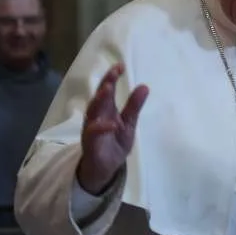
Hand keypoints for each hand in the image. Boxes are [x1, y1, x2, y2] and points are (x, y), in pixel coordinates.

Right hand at [77, 63, 148, 194]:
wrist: (105, 168)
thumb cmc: (115, 143)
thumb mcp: (129, 124)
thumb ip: (134, 107)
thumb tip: (145, 86)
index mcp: (106, 109)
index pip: (107, 89)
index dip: (111, 77)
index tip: (120, 65)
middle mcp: (96, 116)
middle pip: (99, 96)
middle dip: (105, 83)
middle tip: (114, 72)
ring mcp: (92, 128)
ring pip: (92, 111)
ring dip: (99, 100)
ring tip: (108, 89)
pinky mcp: (90, 143)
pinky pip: (94, 133)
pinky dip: (102, 127)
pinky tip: (113, 124)